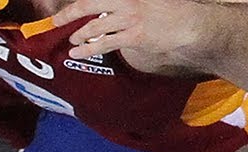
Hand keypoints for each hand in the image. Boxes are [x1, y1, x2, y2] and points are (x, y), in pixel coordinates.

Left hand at [54, 0, 202, 59]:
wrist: (190, 24)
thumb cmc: (172, 9)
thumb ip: (124, 2)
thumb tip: (109, 11)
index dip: (78, 3)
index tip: (68, 8)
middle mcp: (124, 3)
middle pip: (87, 5)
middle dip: (68, 14)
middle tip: (57, 20)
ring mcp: (128, 20)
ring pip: (95, 27)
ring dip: (79, 35)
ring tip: (72, 41)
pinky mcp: (134, 37)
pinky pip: (106, 43)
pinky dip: (90, 48)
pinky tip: (79, 52)